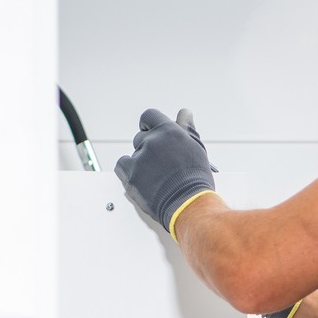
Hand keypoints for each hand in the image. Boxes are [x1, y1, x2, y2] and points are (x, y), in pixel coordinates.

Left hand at [114, 107, 216, 236]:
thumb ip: (186, 128)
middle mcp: (152, 141)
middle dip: (149, 147)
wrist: (188, 204)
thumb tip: (184, 113)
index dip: (150, 125)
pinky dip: (128, 170)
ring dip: (141, 161)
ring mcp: (140, 158)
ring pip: (134, 153)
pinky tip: (140, 178)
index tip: (152, 133)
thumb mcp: (196, 148)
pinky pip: (121, 165)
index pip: (149, 116)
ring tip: (156, 176)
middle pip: (141, 137)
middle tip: (161, 163)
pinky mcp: (130, 174)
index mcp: (169, 131)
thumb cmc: (195, 179)